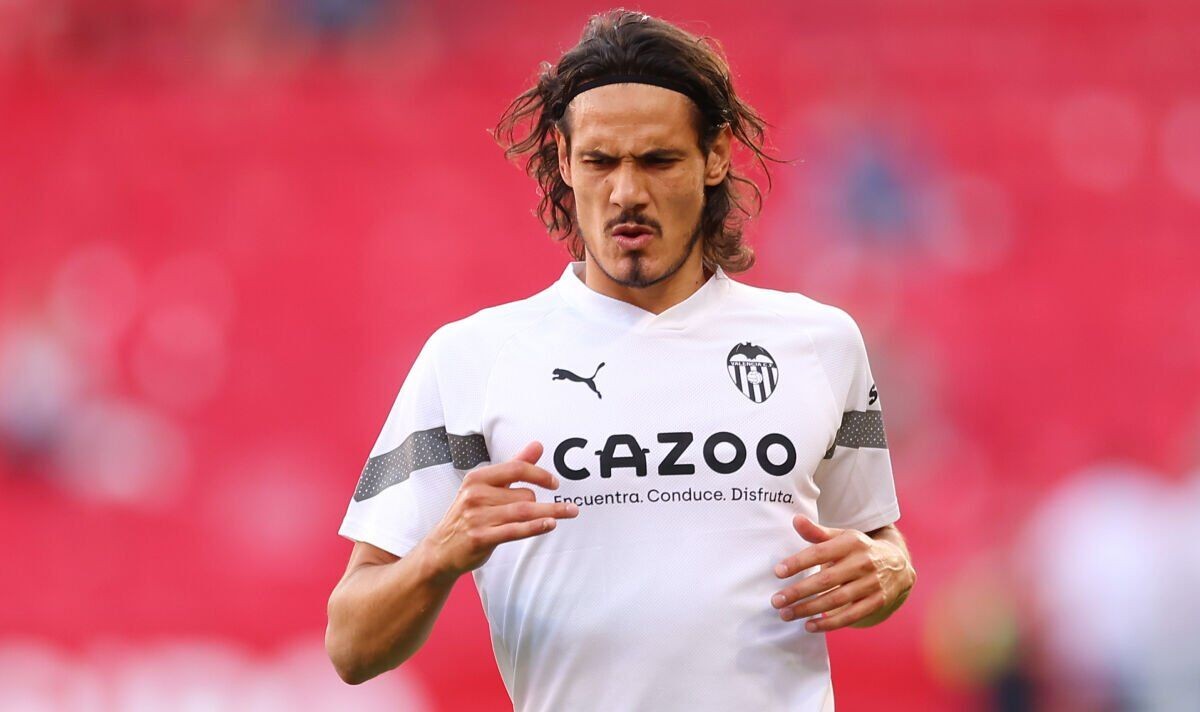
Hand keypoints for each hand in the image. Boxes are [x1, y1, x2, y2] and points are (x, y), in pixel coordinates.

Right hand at [424, 441, 578, 578]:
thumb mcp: (486, 488)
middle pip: (524, 494)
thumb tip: (537, 446)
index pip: (516, 468)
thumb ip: (514, 467)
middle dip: (541, 502)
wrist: (441, 550)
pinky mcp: (480, 537)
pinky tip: (551, 524)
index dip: (540, 473)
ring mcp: (477, 517)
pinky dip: (536, 527)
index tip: (555, 483)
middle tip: (558, 508)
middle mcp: (475, 495)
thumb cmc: (468, 516)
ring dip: (551, 512)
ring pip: (524, 511)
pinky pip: (515, 530)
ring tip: (570, 512)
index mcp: (477, 478)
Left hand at [771, 515, 912, 631]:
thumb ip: (817, 532)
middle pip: (826, 579)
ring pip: (836, 599)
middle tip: (776, 600)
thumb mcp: (841, 536)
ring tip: (786, 614)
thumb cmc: (858, 549)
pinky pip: (851, 616)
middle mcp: (863, 562)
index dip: (798, 562)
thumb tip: (795, 519)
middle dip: (798, 591)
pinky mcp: (877, 601)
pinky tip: (809, 626)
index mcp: (851, 542)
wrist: (897, 563)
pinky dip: (829, 623)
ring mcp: (871, 583)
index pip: (820, 552)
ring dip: (809, 609)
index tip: (777, 572)